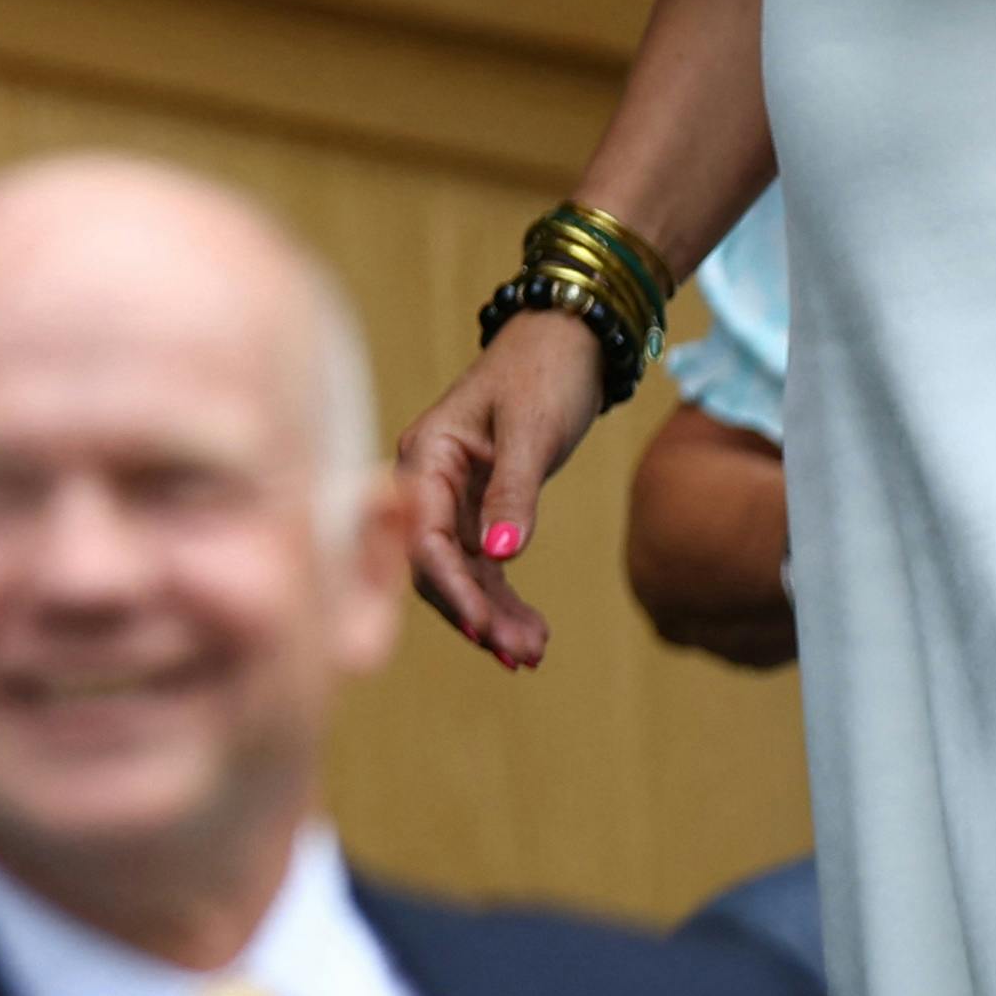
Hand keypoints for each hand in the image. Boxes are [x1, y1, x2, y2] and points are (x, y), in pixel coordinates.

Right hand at [399, 305, 617, 668]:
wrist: (571, 339)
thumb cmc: (545, 371)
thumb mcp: (532, 431)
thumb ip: (513, 494)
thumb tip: (502, 557)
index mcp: (424, 456)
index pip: (424, 536)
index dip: (450, 587)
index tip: (481, 629)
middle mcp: (428, 481)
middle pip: (437, 564)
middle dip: (474, 612)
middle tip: (518, 655)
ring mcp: (453, 498)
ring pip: (462, 572)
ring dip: (492, 614)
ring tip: (531, 654)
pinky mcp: (481, 508)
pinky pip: (484, 564)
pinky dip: (503, 597)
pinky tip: (529, 632)